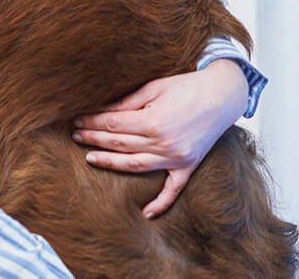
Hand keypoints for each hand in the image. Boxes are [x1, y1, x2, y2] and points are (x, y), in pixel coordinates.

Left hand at [70, 59, 248, 217]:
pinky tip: (145, 213)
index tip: (77, 120)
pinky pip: (173, 189)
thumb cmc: (186, 86)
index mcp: (153, 120)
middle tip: (75, 135)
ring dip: (110, 163)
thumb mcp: (152, 87)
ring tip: (90, 158)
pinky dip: (160, 203)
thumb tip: (99, 111)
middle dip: (93, 139)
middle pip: (119, 144)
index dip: (91, 122)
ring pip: (135, 166)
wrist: (223, 95)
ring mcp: (177, 157)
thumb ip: (126, 102)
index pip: (112, 125)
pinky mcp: (188, 165)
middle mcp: (164, 143)